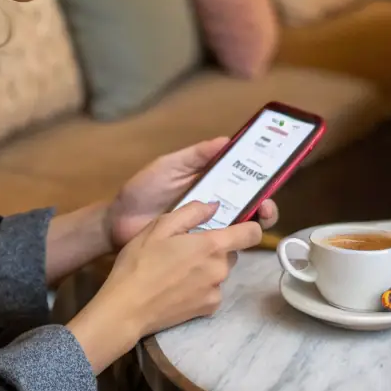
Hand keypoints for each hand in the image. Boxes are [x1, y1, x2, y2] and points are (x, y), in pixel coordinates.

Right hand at [67, 203, 262, 372]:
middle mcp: (220, 269)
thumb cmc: (140, 262)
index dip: (249, 226)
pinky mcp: (208, 310)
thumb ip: (191, 212)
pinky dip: (201, 287)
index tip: (236, 225)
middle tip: (186, 247)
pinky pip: (212, 290)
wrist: (126, 308)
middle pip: (231, 252)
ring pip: (220, 271)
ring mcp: (216, 292)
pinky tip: (177, 286)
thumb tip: (214, 206)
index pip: (252, 233)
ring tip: (177, 268)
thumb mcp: (159, 227)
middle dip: (215, 247)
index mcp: (212, 245)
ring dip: (206, 267)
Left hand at [106, 138, 279, 248]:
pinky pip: (223, 249)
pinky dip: (235, 246)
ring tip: (257, 223)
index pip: (243, 180)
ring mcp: (209, 229)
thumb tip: (227, 139)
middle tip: (266, 208)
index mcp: (211, 183)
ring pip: (242, 228)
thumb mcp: (168, 166)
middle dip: (265, 206)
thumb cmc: (142, 190)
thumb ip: (195, 155)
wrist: (117, 224)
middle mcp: (216, 206)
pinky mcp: (200, 250)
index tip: (273, 178)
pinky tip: (237, 243)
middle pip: (251, 206)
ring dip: (256, 225)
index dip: (261, 179)